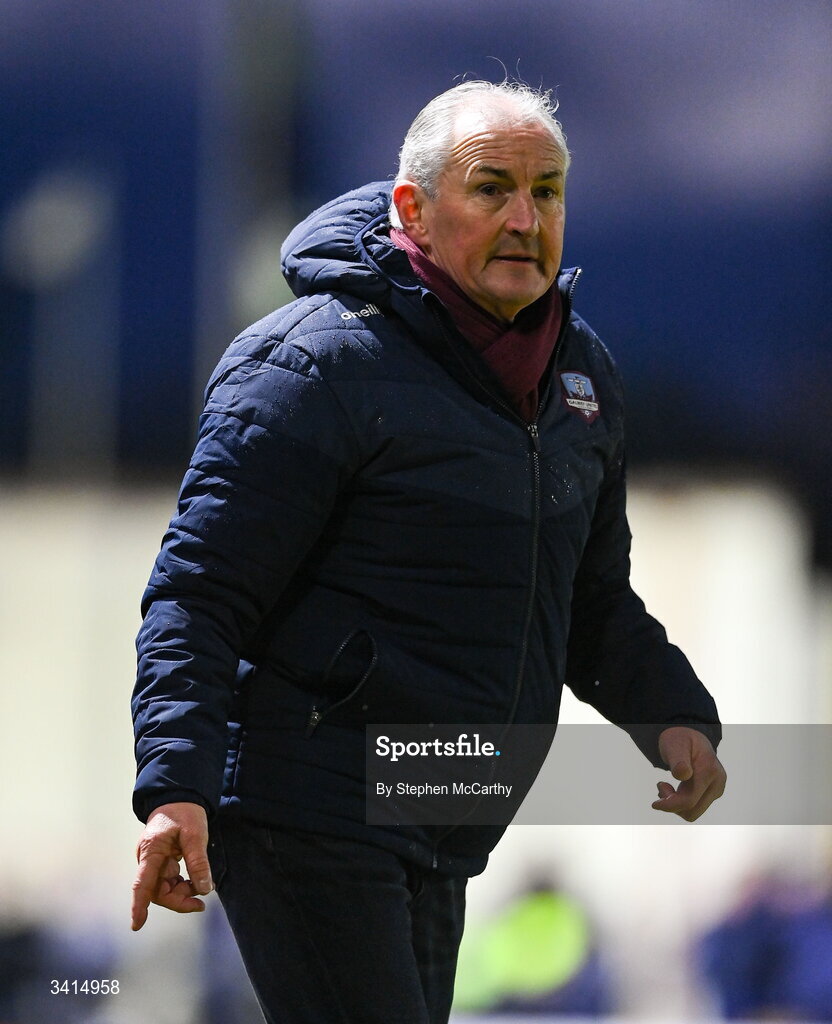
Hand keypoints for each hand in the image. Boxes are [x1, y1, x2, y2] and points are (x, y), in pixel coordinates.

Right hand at [131, 802, 212, 930]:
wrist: (180, 797)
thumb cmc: (185, 812)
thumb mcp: (195, 835)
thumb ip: (198, 862)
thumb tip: (204, 888)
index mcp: (151, 850)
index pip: (142, 883)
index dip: (138, 905)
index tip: (136, 925)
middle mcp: (148, 859)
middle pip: (157, 891)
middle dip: (177, 900)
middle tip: (200, 904)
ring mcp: (154, 862)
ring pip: (164, 888)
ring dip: (182, 892)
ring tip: (203, 887)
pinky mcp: (161, 862)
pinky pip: (169, 881)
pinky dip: (183, 885)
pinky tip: (196, 882)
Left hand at [651, 726, 725, 821]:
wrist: (691, 738)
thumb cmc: (680, 739)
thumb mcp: (674, 744)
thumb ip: (678, 760)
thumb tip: (683, 775)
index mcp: (709, 770)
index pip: (689, 800)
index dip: (670, 805)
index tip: (655, 803)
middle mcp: (717, 783)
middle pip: (692, 811)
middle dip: (672, 804)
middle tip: (661, 785)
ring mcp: (717, 789)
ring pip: (693, 813)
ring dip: (675, 805)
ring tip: (666, 787)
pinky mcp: (712, 793)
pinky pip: (694, 808)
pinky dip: (680, 803)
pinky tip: (673, 790)